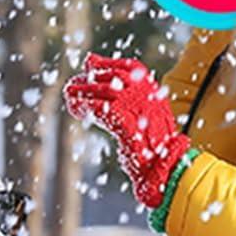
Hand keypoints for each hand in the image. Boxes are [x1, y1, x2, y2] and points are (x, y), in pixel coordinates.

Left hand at [63, 51, 191, 208]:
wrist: (166, 171)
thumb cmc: (151, 149)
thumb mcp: (143, 120)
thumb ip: (126, 100)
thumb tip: (105, 77)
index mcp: (156, 95)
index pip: (133, 68)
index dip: (109, 64)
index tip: (90, 64)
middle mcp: (150, 99)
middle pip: (117, 76)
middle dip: (93, 75)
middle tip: (75, 81)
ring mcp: (141, 111)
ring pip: (107, 90)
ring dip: (84, 90)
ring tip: (69, 93)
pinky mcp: (130, 126)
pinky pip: (103, 109)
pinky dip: (86, 106)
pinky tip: (77, 109)